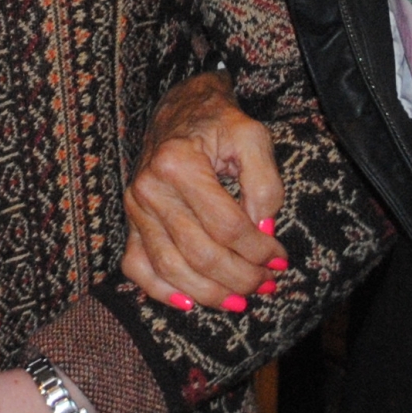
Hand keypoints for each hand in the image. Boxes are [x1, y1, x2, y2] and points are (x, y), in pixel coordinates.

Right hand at [119, 73, 283, 313]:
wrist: (182, 110)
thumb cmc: (221, 123)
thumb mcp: (254, 137)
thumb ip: (265, 183)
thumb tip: (263, 231)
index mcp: (179, 164)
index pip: (226, 226)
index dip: (259, 250)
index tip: (281, 258)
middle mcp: (149, 188)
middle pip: (199, 253)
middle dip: (240, 277)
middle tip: (268, 283)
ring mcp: (135, 209)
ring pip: (170, 268)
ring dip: (210, 293)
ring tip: (242, 300)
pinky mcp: (130, 222)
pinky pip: (137, 268)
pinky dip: (160, 292)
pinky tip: (190, 303)